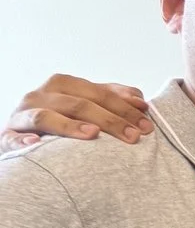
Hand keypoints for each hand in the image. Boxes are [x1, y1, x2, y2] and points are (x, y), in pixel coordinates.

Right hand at [5, 75, 152, 151]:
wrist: (20, 134)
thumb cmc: (59, 118)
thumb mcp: (84, 104)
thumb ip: (111, 97)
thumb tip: (141, 99)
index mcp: (62, 84)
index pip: (99, 93)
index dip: (125, 107)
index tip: (147, 123)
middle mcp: (40, 94)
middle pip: (79, 104)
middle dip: (109, 120)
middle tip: (133, 137)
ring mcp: (21, 114)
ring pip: (45, 116)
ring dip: (69, 126)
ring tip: (92, 135)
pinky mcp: (6, 135)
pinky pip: (12, 138)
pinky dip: (23, 141)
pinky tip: (35, 144)